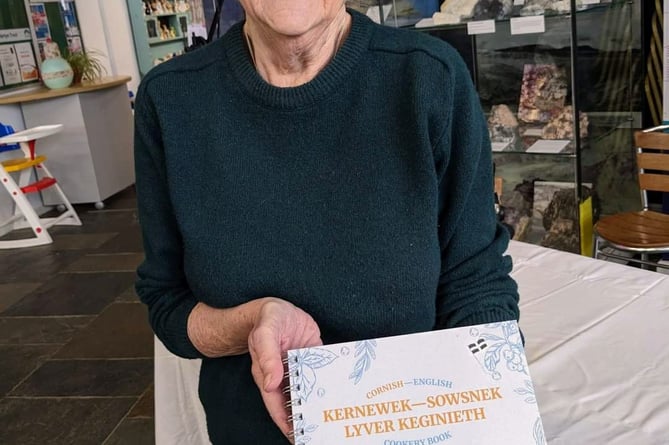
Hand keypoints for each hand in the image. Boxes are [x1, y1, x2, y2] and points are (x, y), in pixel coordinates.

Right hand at [248, 298, 321, 439]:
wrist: (278, 307)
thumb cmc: (268, 319)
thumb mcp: (265, 333)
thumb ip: (267, 355)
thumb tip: (270, 382)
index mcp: (269, 375)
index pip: (277, 405)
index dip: (286, 422)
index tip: (297, 437)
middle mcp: (285, 375)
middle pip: (295, 403)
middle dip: (306, 418)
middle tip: (322, 433)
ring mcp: (300, 368)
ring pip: (310, 391)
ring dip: (319, 404)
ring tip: (334, 420)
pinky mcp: (313, 358)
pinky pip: (322, 373)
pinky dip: (330, 383)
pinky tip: (341, 393)